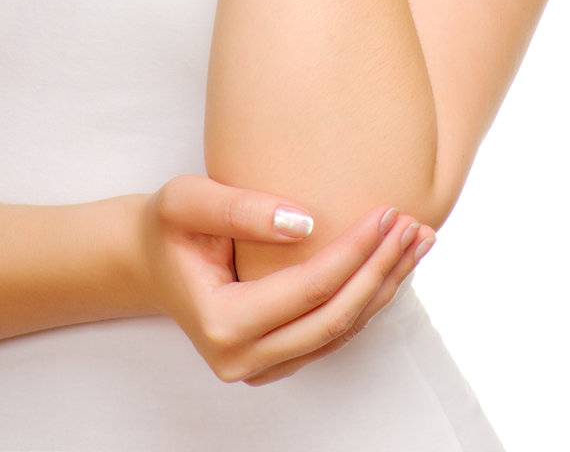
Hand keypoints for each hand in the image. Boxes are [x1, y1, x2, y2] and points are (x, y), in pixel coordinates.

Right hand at [136, 173, 435, 386]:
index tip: (387, 212)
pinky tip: (391, 264)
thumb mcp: (186, 202)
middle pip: (334, 319)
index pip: (308, 289)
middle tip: (416, 228)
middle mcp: (243, 359)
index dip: (354, 252)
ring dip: (384, 286)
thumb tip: (307, 223)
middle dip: (382, 271)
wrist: (150, 259)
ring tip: (418, 242)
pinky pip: (333, 334)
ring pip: (340, 332)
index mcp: (221, 323)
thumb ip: (240, 209)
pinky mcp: (276, 360)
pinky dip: (367, 299)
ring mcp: (261, 367)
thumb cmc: (167, 226)